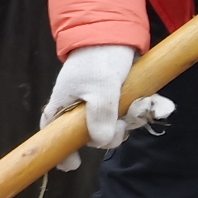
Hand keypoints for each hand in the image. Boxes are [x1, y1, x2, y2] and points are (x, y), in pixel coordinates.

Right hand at [41, 44, 174, 170]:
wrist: (116, 33)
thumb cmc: (99, 59)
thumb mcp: (101, 90)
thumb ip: (101, 118)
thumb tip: (102, 142)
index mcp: (63, 104)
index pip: (52, 132)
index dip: (60, 150)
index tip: (72, 164)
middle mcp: (77, 106)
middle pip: (89, 134)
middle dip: (109, 134)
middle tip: (122, 125)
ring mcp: (96, 102)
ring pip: (109, 126)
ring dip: (126, 123)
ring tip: (137, 108)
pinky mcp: (114, 98)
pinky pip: (123, 115)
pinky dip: (134, 113)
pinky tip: (145, 106)